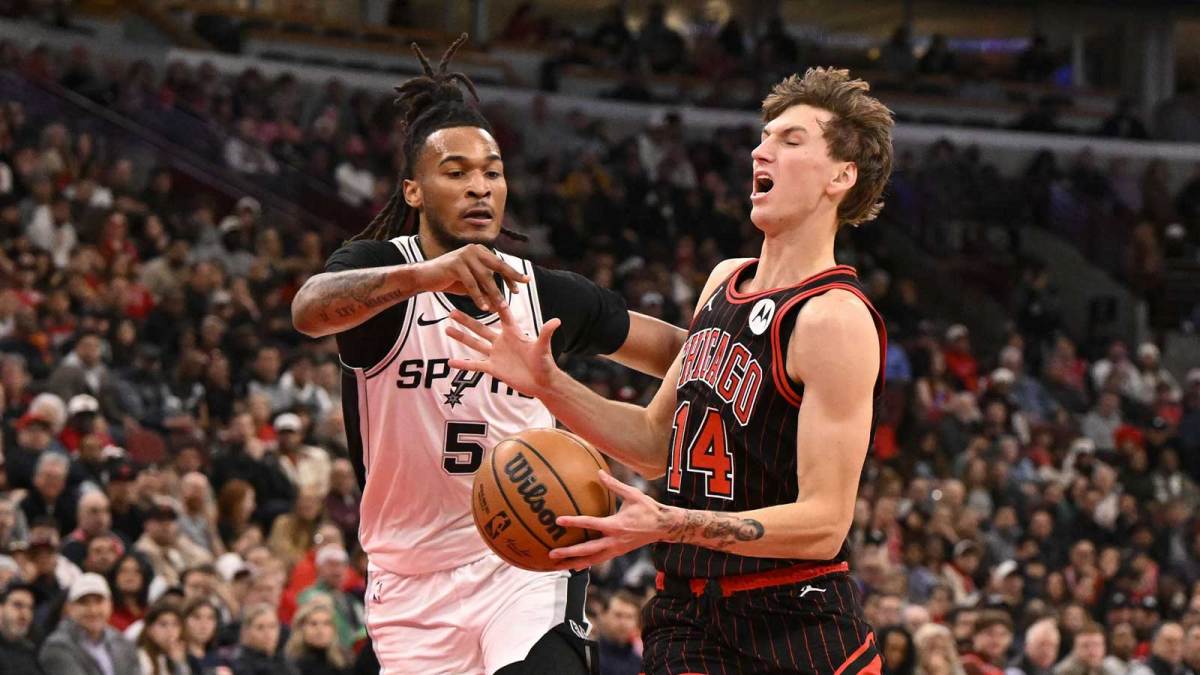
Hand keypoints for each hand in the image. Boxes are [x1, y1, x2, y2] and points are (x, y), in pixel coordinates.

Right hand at [416, 244, 528, 311]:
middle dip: (511, 277)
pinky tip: (483, 307)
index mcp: (479, 251)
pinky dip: (478, 296)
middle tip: (520, 289)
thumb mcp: (471, 284)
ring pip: (484, 277)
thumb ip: (485, 289)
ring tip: (501, 307)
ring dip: (494, 293)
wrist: (424, 277)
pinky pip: (471, 283)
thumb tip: (500, 303)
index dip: (512, 273)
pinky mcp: (455, 264)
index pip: (500, 263)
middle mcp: (474, 250)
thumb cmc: (449, 280)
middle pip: (497, 265)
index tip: (525, 282)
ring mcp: (464, 255)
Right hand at [446, 305, 560, 396]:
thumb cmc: (544, 363)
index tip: (481, 290)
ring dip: (461, 337)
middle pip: (480, 328)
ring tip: (447, 328)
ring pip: (475, 343)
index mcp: (513, 333)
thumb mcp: (543, 347)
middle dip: (466, 320)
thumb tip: (556, 320)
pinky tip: (451, 361)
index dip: (494, 303)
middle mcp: (502, 341)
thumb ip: (546, 333)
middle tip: (452, 311)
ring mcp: (496, 354)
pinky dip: (463, 364)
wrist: (542, 382)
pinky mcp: (493, 368)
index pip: (502, 314)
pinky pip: (475, 365)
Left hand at [548, 470, 668, 570]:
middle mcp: (614, 540)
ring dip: (574, 563)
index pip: (590, 524)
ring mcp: (616, 549)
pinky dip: (585, 563)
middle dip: (569, 552)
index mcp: (616, 525)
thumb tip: (599, 472)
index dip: (573, 522)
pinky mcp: (618, 553)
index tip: (558, 521)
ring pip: (591, 560)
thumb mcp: (632, 494)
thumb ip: (614, 484)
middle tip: (551, 554)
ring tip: (557, 566)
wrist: (664, 527)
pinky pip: (598, 560)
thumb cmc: (648, 508)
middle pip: (587, 550)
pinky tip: (573, 565)